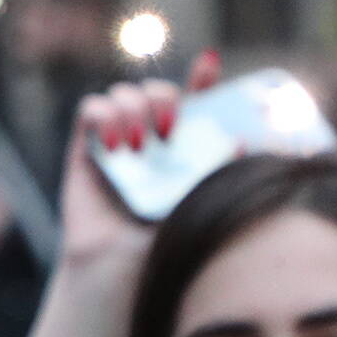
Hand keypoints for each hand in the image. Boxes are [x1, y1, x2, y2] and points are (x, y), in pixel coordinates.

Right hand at [0, 58, 220, 336]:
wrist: (124, 272)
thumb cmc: (169, 247)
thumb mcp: (207, 202)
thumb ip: (226, 171)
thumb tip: (251, 140)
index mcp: (182, 151)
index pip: (193, 102)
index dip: (201, 78)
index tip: (211, 64)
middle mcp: (149, 143)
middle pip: (157, 92)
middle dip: (165, 98)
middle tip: (171, 131)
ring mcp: (115, 144)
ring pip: (125, 94)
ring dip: (135, 107)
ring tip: (140, 144)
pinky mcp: (85, 149)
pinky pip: (91, 108)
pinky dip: (104, 113)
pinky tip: (116, 142)